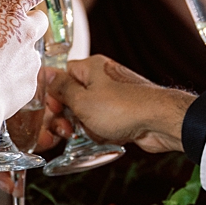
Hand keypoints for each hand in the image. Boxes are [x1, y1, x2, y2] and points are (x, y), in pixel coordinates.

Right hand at [0, 0, 49, 126]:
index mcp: (7, 11)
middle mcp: (25, 33)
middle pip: (39, 20)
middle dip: (29, 21)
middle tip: (8, 27)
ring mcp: (30, 60)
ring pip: (31, 50)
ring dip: (17, 52)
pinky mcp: (30, 84)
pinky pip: (25, 76)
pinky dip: (14, 77)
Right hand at [49, 54, 191, 152]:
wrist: (160, 122)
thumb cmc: (123, 108)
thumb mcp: (82, 100)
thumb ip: (61, 88)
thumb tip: (45, 73)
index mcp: (91, 67)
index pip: (62, 77)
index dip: (55, 97)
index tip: (55, 111)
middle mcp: (103, 78)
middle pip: (73, 97)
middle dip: (69, 117)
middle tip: (68, 130)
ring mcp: (115, 95)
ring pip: (88, 113)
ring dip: (87, 126)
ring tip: (95, 132)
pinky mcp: (125, 112)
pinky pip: (104, 122)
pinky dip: (102, 131)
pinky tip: (108, 136)